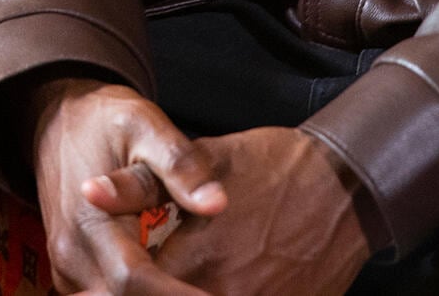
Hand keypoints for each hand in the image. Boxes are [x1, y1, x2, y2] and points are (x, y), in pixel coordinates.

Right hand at [28, 77, 220, 295]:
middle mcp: (72, 253)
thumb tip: (217, 204)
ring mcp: (67, 266)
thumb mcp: (146, 125)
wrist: (57, 121)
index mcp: (90, 220)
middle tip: (217, 292)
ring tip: (201, 289)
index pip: (133, 280)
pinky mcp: (71, 271)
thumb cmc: (106, 121)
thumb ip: (181, 165)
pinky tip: (173, 287)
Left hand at [85, 127, 372, 295]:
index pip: (132, 288)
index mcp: (193, 256)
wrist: (350, 185)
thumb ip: (140, 184)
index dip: (114, 287)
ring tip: (175, 276)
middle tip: (126, 281)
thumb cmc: (275, 165)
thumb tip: (87, 191)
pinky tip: (208, 282)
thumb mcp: (207, 157)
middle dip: (142, 291)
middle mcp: (221, 290)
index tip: (98, 283)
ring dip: (178, 292)